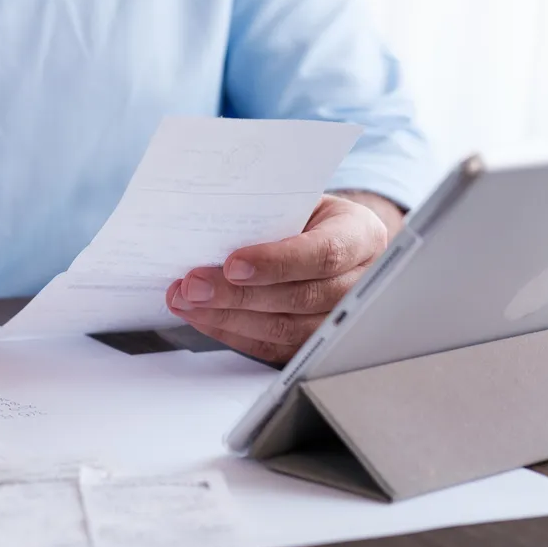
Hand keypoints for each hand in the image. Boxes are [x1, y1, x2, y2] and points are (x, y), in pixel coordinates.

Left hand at [166, 194, 390, 363]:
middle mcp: (357, 283)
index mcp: (360, 237)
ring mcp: (337, 319)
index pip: (324, 254)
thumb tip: (212, 225)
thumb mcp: (301, 200)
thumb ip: (271, 212)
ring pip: (283, 329)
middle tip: (194, 286)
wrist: (331, 238)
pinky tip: (202, 317)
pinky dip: (230, 332)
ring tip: (187, 301)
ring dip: (226, 317)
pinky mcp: (311, 343)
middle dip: (237, 295)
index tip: (233, 264)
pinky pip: (270, 347)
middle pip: (299, 297)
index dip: (277, 263)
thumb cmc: (310, 216)